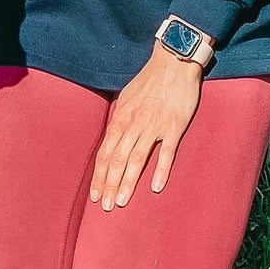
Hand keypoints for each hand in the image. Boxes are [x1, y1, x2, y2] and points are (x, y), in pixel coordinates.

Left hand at [89, 43, 204, 210]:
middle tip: (106, 206)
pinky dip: (161, 170)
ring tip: (121, 202)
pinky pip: (166, 152)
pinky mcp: (174, 126)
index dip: (99, 175)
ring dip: (128, 182)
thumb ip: (120, 118)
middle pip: (117, 159)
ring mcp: (153, 126)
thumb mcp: (126, 97)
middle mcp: (133, 124)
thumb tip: (112, 136)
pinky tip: (156, 188)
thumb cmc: (149, 80)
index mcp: (121, 118)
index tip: (95, 195)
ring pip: (136, 159)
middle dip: (109, 185)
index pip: (105, 152)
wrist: (173, 62)